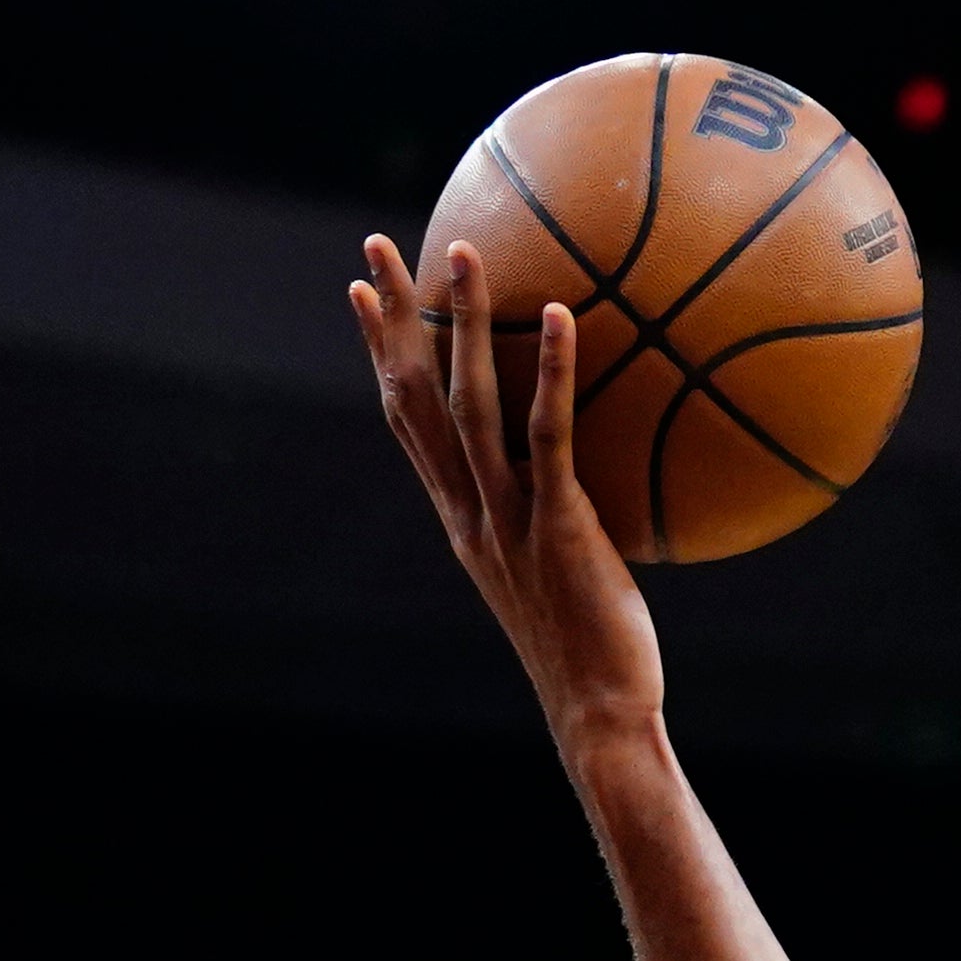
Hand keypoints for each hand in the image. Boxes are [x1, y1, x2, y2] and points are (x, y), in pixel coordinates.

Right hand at [348, 233, 666, 742]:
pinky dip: (552, 375)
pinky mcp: (556, 529)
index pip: (406, 422)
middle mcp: (469, 513)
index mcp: (462, 520)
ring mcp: (507, 520)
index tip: (362, 296)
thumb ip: (556, 513)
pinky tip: (564, 317)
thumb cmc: (594, 649)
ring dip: (460, 326)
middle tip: (376, 246)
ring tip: (463, 254)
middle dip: (392, 320)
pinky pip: (549, 439)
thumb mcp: (560, 571)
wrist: (598, 714)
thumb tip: (586, 471)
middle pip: (415, 399)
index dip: (380, 355)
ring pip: (470, 407)